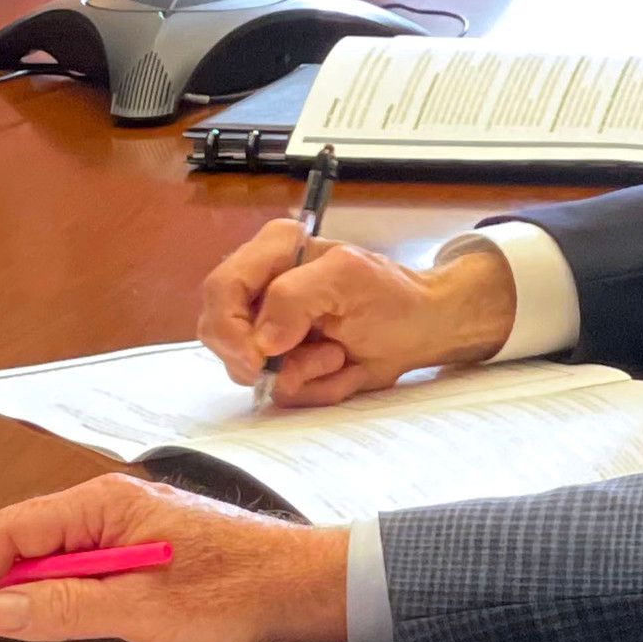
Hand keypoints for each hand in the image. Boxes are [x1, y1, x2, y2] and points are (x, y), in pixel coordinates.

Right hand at [0, 473, 349, 641]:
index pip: (11, 533)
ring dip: (9, 598)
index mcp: (104, 506)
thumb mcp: (144, 611)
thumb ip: (68, 607)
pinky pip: (77, 574)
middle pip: (22, 544)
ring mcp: (124, 531)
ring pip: (47, 561)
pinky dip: (46, 601)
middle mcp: (109, 509)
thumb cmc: (234, 592)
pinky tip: (33, 630)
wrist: (302, 587)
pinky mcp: (141, 556)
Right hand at [199, 227, 516, 403]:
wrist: (422, 329)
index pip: (221, 290)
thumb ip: (295, 297)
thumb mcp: (348, 280)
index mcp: (273, 252)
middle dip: (268, 360)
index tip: (260, 358)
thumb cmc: (392, 296)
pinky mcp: (282, 361)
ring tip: (339, 356)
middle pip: (220, 334)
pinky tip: (340, 368)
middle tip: (322, 358)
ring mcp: (268, 328)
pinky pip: (277, 389)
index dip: (231, 330)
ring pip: (247, 369)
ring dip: (301, 375)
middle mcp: (262, 288)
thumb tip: (261, 340)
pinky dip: (313, 388)